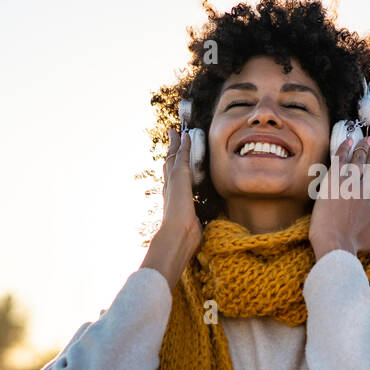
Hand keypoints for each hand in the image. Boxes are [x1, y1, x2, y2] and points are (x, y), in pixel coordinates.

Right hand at [140, 126, 201, 283]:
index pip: (172, 180)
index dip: (173, 168)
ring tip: (177, 131)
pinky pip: (182, 155)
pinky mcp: (179, 176)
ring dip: (176, 143)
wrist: (176, 235)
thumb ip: (195, 223)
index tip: (174, 159)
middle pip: (169, 164)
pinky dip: (183, 144)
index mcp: (172, 199)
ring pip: (173, 157)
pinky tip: (186, 134)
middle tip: (172, 137)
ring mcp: (173, 181)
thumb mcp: (192, 227)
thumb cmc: (183, 238)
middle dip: (171, 150)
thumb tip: (201, 231)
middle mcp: (170, 188)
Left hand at [309, 134, 369, 260]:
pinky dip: (345, 148)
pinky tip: (349, 140)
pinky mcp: (336, 179)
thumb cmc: (353, 243)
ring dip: (362, 147)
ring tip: (365, 138)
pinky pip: (342, 158)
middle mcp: (366, 190)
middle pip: (369, 167)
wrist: (335, 241)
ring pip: (358, 160)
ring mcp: (351, 182)